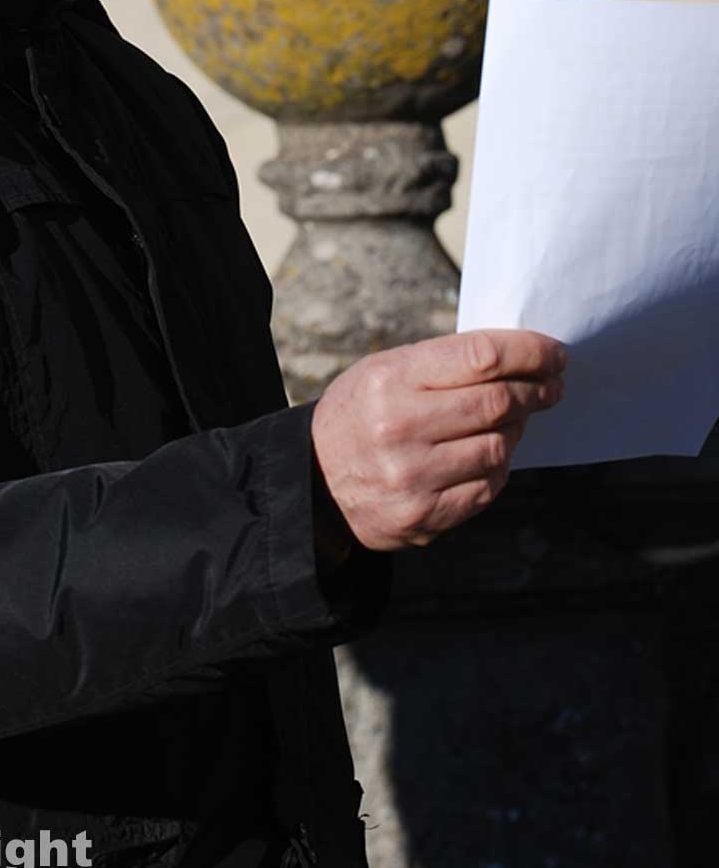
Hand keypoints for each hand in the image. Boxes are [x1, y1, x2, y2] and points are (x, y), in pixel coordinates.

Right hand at [310, 329, 566, 551]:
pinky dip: (497, 467)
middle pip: (498, 402)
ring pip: (498, 447)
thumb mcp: (383, 371)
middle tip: (551, 386)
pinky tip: (488, 454)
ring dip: (516, 430)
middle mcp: (399, 427)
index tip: (555, 353)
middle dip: (536, 390)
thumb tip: (519, 360)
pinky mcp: (423, 516)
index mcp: (389, 379)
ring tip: (511, 420)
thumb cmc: (360, 413)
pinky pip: (487, 487)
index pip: (480, 357)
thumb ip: (443, 364)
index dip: (530, 352)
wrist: (312, 480)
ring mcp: (412, 477)